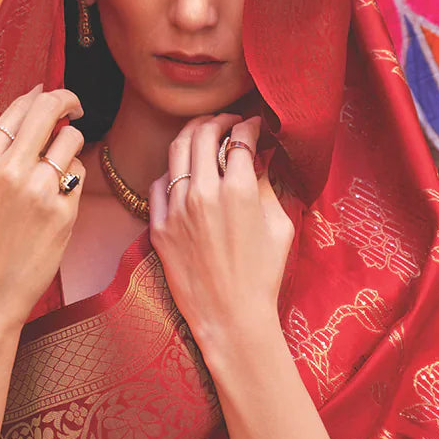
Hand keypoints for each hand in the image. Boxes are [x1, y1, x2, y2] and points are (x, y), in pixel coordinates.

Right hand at [0, 84, 84, 340]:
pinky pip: (79, 174)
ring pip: (71, 139)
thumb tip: (37, 103)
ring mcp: (37, 187)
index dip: (41, 95)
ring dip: (71, 145)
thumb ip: (1, 150)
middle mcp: (7, 166)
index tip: (52, 96)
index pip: (18, 107)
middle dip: (67, 99)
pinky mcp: (61, 210)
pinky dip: (74, 179)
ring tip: (60, 166)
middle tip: (75, 105)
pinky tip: (59, 197)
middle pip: (48, 109)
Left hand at [148, 114, 294, 357]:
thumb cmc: (263, 276)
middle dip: (219, 120)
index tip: (254, 126)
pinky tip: (184, 172)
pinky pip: (159, 184)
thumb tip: (260, 159)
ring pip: (177, 151)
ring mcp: (177, 209)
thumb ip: (267, 186)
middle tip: (229, 123)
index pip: (241, 138)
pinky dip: (173, 171)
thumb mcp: (279, 226)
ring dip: (193, 135)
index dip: (250, 125)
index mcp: (240, 190)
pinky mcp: (159, 227)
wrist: (231, 317)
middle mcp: (204, 193)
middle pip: (204, 133)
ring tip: (204, 135)